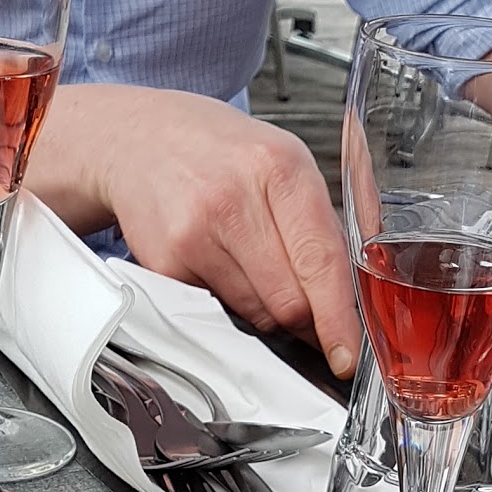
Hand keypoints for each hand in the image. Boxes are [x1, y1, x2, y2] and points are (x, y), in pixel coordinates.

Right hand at [74, 88, 361, 375]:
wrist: (139, 138)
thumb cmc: (220, 153)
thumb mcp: (285, 161)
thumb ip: (323, 225)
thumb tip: (352, 298)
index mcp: (280, 169)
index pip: (321, 262)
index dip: (338, 319)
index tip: (347, 354)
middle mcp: (233, 201)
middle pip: (289, 302)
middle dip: (305, 316)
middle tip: (303, 303)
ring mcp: (193, 234)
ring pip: (255, 315)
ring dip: (266, 309)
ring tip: (251, 265)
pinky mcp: (164, 264)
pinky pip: (217, 312)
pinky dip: (227, 302)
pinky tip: (218, 263)